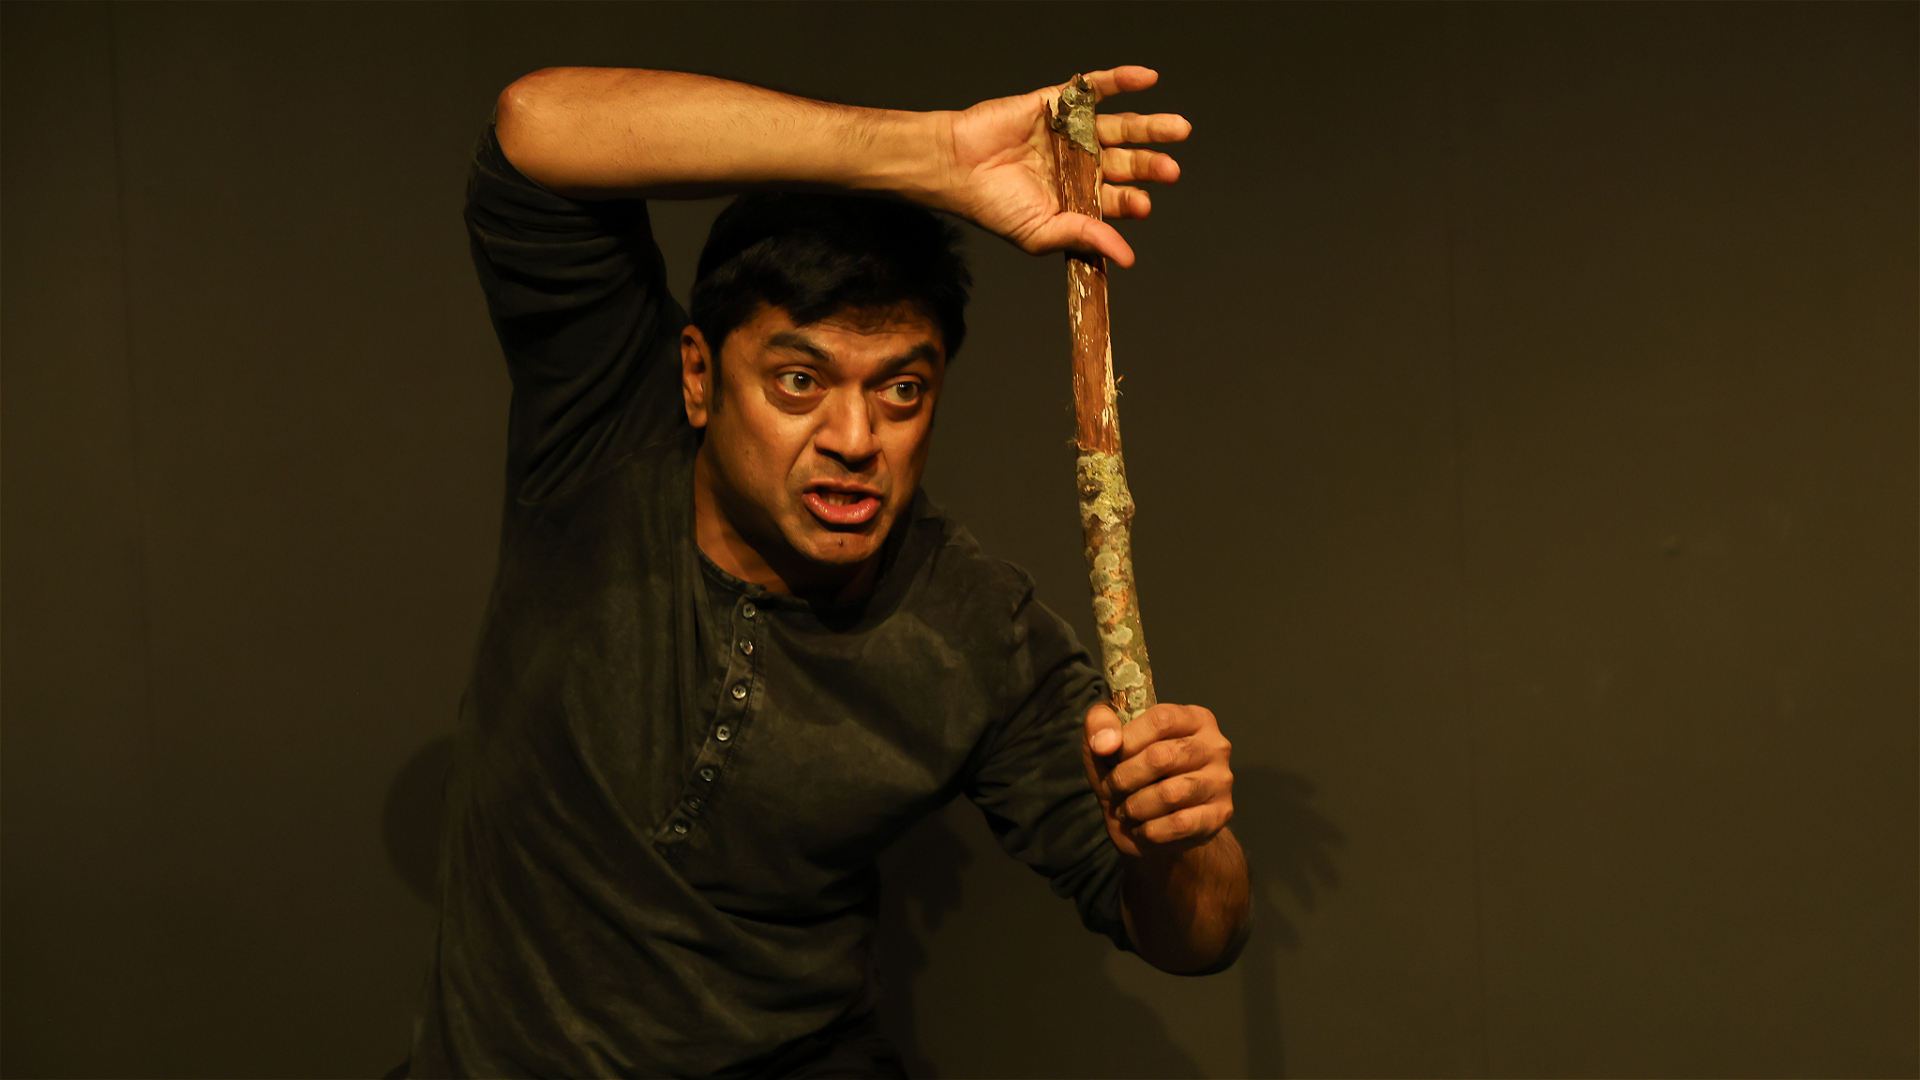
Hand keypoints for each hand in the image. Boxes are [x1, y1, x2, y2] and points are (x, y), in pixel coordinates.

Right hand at [935, 65, 1189, 267]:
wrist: (956, 166)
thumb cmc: (993, 206)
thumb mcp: (1041, 232)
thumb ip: (1085, 238)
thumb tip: (1126, 258)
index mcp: (1078, 198)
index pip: (1117, 199)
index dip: (1133, 201)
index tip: (1143, 205)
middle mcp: (1081, 164)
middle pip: (1127, 162)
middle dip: (1150, 165)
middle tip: (1171, 170)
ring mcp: (1072, 132)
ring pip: (1121, 127)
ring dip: (1150, 127)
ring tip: (1178, 130)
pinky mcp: (1059, 103)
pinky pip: (1095, 88)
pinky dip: (1123, 80)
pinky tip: (1149, 79)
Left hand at [1083, 701, 1233, 858]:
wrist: (1156, 827)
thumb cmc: (1133, 774)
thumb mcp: (1109, 742)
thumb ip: (1100, 724)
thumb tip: (1104, 742)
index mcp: (1193, 718)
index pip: (1160, 719)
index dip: (1127, 740)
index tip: (1107, 755)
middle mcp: (1215, 745)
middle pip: (1162, 756)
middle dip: (1124, 777)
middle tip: (1112, 788)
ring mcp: (1221, 781)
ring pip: (1170, 794)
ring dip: (1135, 806)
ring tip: (1125, 810)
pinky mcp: (1220, 814)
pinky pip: (1179, 824)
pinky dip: (1150, 830)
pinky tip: (1141, 828)